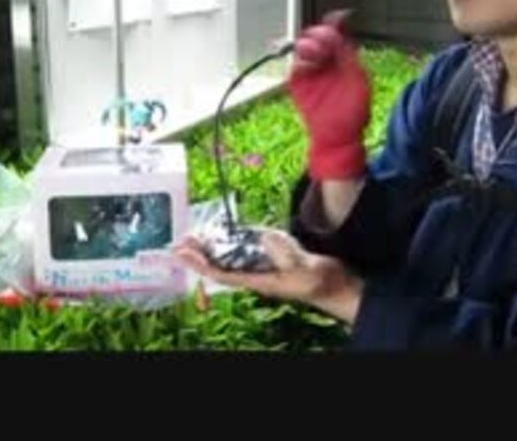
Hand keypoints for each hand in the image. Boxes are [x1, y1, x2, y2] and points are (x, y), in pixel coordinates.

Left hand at [173, 229, 363, 324]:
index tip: (183, 254)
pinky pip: (247, 248)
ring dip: (212, 246)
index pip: (222, 273)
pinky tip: (223, 232)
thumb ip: (285, 254)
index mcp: (259, 281)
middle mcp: (256, 273)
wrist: (336, 285)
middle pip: (220, 264)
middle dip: (199, 253)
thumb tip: (266, 238)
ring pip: (230, 256)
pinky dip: (233, 240)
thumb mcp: (303, 269)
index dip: (201, 264)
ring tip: (194, 236)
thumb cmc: (321, 282)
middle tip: (179, 241)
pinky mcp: (272, 258)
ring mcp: (263, 266)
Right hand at [288, 10, 370, 179]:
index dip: (333, 23)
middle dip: (319, 33)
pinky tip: (311, 65)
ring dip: (308, 45)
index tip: (336, 18)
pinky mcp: (298, 83)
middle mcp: (325, 61)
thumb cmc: (353, 111)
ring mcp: (311, 71)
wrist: (338, 136)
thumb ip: (347, 52)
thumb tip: (343, 28)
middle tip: (324, 38)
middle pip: (315, 36)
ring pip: (302, 47)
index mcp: (341, 58)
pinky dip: (302, 62)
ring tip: (316, 51)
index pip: (334, 33)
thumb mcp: (358, 77)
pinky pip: (296, 65)